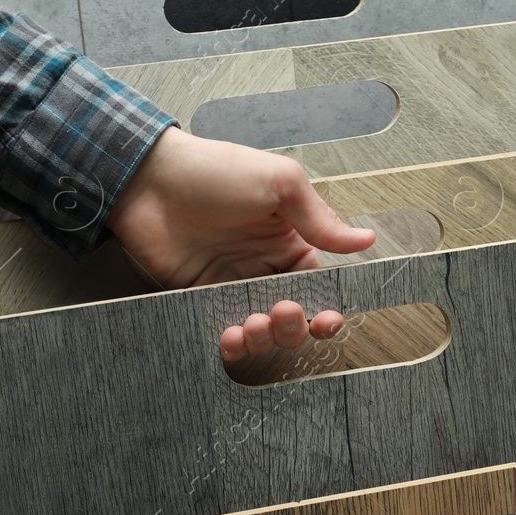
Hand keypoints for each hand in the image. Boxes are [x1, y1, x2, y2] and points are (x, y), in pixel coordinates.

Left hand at [105, 128, 374, 359]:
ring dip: (264, 338)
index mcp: (287, 241)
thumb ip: (320, 219)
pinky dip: (232, 343)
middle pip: (292, 317)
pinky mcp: (198, 298)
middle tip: (282, 312)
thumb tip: (366, 240)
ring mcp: (229, 285)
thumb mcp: (279, 183)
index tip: (328, 319)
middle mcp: (261, 267)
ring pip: (260, 331)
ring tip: (254, 324)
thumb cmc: (215, 171)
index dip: (326, 308)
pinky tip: (231, 336)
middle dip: (294, 327)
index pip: (317, 286)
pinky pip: (221, 330)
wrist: (149, 180)